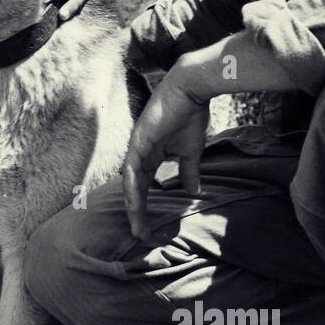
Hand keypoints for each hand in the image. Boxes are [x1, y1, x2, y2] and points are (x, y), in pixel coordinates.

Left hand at [122, 72, 209, 240]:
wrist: (191, 90)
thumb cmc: (190, 115)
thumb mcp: (191, 151)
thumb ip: (189, 171)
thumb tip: (194, 192)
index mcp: (150, 155)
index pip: (144, 185)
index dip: (145, 205)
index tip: (150, 226)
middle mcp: (139, 153)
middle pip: (133, 188)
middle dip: (136, 212)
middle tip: (140, 234)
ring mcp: (136, 148)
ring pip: (130, 183)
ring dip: (133, 206)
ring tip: (138, 227)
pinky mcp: (138, 142)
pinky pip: (132, 170)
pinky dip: (133, 188)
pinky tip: (135, 205)